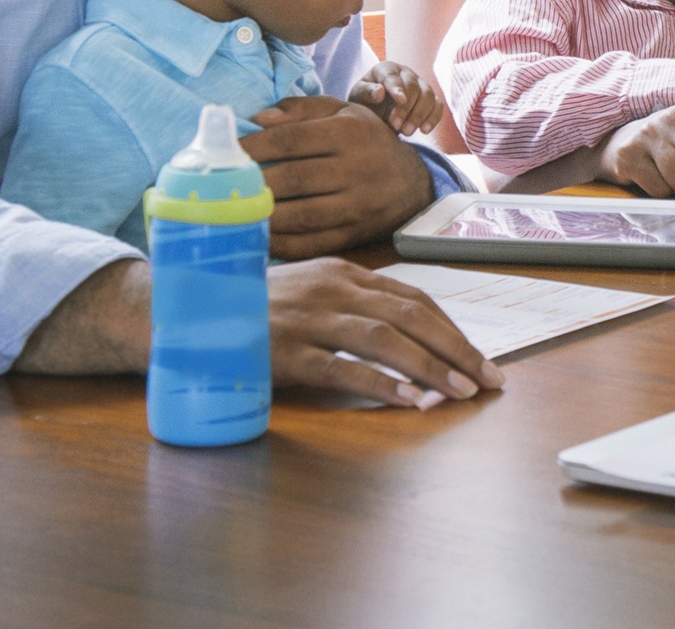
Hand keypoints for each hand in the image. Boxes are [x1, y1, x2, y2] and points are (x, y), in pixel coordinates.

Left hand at [245, 95, 437, 259]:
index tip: (226, 153)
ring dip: (264, 216)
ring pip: (302, 215)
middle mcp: (358, 167)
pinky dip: (282, 244)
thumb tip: (258, 119)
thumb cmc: (367, 141)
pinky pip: (313, 243)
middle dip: (253, 183)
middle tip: (223, 187)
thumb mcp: (344, 112)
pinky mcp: (356, 234)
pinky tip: (260, 235)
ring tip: (236, 211)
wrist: (413, 183)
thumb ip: (301, 109)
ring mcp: (358, 205)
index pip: (291, 139)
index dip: (253, 147)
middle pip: (294, 178)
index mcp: (350, 131)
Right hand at [268, 259, 506, 409]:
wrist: (186, 311)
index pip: (414, 298)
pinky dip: (381, 384)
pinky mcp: (285, 352)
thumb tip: (411, 340)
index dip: (453, 329)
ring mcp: (308, 320)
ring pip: (385, 339)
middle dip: (457, 348)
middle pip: (411, 316)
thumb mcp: (309, 293)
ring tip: (460, 392)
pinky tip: (409, 400)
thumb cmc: (254, 307)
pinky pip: (343, 368)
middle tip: (488, 379)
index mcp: (342, 273)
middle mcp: (331, 290)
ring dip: (431, 366)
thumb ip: (353, 306)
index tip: (482, 358)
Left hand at [349, 60, 444, 137]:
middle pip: (413, 86)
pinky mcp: (430, 99)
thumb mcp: (358, 98)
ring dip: (420, 115)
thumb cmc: (364, 102)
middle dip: (406, 108)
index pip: (393, 76)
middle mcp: (406, 73)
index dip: (397, 88)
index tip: (400, 100)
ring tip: (406, 132)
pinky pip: (438, 105)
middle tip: (396, 126)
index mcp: (386, 69)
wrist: (374, 112)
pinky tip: (424, 130)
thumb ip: (366, 92)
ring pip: (428, 95)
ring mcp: (420, 85)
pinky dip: (433, 117)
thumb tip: (380, 92)